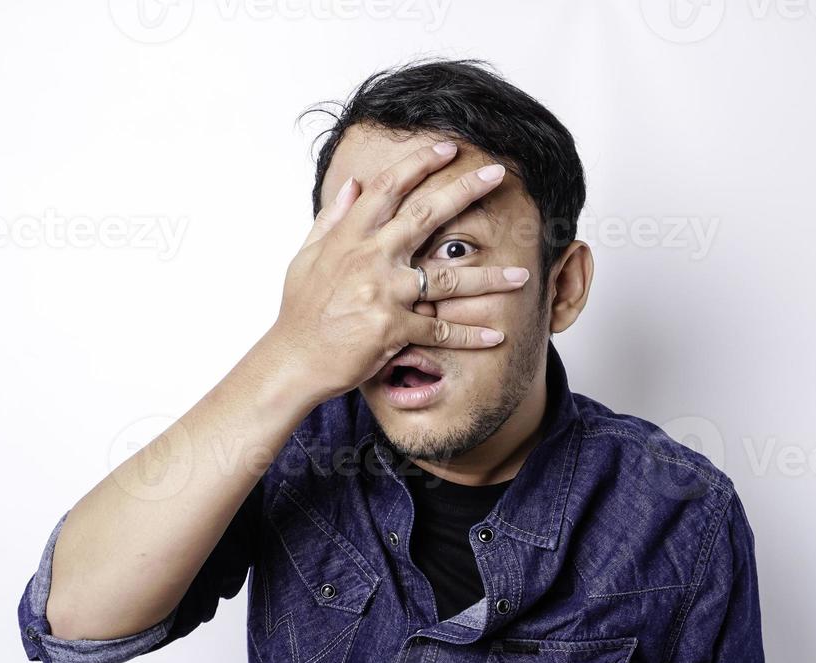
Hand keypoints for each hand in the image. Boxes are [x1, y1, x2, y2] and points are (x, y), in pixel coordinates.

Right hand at [263, 141, 530, 402]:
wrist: (293, 359)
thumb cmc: (301, 310)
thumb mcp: (307, 257)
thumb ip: (333, 220)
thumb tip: (352, 184)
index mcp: (349, 237)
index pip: (388, 188)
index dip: (419, 163)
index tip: (448, 148)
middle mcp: (369, 258)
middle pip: (426, 216)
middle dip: (465, 190)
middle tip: (497, 174)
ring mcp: (382, 293)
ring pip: (448, 281)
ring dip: (489, 279)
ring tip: (522, 276)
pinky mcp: (391, 329)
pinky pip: (440, 331)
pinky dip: (470, 336)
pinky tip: (497, 335)